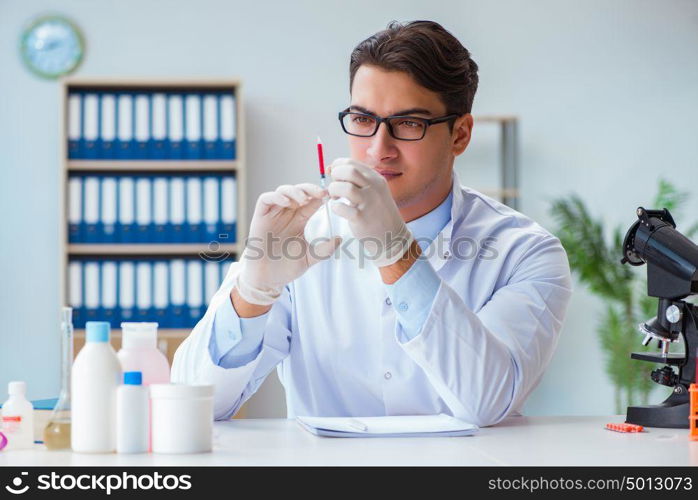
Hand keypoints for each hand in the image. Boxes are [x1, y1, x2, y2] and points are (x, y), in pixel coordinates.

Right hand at [236, 183, 340, 304]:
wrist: (268, 280)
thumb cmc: (287, 268)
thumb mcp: (310, 258)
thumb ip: (325, 249)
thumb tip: (340, 238)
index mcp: (300, 220)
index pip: (311, 201)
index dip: (320, 196)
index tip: (331, 196)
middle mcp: (287, 214)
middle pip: (298, 192)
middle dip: (310, 189)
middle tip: (321, 193)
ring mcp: (273, 215)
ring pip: (282, 191)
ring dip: (294, 191)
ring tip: (304, 199)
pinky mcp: (260, 218)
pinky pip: (265, 200)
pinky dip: (276, 197)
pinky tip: (287, 203)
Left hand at [327, 158, 413, 266]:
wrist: (392, 235)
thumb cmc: (377, 211)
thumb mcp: (372, 190)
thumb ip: (355, 179)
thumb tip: (330, 168)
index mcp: (375, 178)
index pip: (350, 163)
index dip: (337, 167)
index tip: (335, 177)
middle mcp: (373, 188)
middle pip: (348, 171)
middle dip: (335, 177)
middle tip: (335, 187)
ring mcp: (368, 203)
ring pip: (345, 188)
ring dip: (334, 191)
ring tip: (336, 198)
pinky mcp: (361, 218)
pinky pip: (341, 208)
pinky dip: (336, 207)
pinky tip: (340, 210)